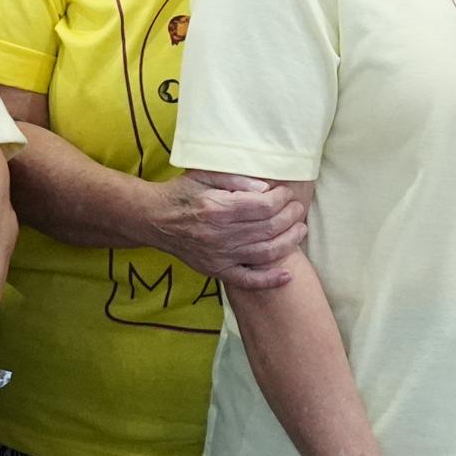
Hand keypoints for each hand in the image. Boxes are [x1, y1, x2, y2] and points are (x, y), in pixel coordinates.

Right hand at [158, 171, 305, 291]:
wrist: (154, 219)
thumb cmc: (182, 193)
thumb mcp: (205, 175)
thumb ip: (236, 179)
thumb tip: (265, 189)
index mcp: (219, 208)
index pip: (264, 207)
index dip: (282, 200)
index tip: (288, 194)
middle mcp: (221, 235)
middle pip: (269, 229)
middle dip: (291, 218)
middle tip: (299, 210)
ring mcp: (219, 256)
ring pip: (265, 254)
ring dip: (289, 243)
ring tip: (301, 231)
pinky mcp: (216, 270)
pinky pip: (247, 280)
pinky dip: (269, 280)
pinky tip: (287, 275)